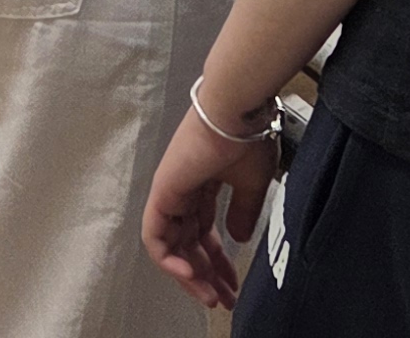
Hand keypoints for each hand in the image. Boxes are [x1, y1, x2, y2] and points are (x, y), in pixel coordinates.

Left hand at [142, 98, 276, 312]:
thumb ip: (244, 212)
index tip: (232, 283)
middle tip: (220, 298)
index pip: (206, 231)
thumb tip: (239, 238)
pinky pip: (156, 236)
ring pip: (172, 245)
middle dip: (206, 275)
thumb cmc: (248, 134)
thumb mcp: (252, 184)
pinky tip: (189, 275)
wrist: (237, 110)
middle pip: (189, 243)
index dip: (218, 261)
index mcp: (205, 183)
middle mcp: (185, 188)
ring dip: (190, 274)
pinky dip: (169, 260)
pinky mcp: (163, 192)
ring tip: (210, 295)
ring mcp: (172, 191)